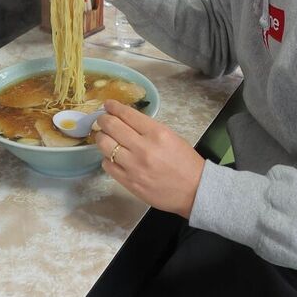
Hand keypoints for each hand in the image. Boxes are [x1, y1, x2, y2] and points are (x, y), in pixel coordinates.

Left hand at [94, 99, 204, 218]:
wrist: (195, 191)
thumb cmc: (186, 162)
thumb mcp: (171, 136)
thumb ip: (148, 128)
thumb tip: (126, 121)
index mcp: (157, 133)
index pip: (127, 114)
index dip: (114, 107)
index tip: (108, 105)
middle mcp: (143, 148)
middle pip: (111, 126)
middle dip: (103, 119)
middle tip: (103, 119)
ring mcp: (134, 166)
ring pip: (105, 145)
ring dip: (102, 138)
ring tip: (104, 137)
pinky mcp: (129, 182)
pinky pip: (107, 165)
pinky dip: (107, 158)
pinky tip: (112, 157)